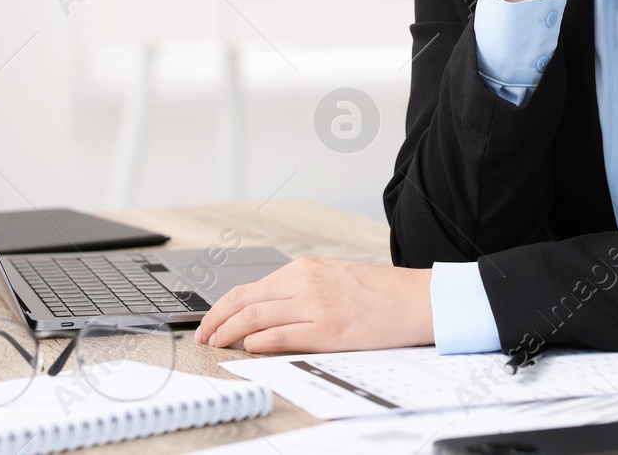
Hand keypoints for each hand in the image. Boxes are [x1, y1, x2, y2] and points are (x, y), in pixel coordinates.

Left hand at [194, 257, 433, 353]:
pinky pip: (281, 335)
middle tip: (202, 337)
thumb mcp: (334, 278)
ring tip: (217, 346)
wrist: (416, 299)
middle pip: (244, 301)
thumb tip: (266, 311)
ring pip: (255, 318)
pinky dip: (258, 342)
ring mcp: (315, 305)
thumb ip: (301, 290)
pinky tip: (248, 348)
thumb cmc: (380, 292)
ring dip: (229, 333)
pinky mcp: (327, 329)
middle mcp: (305, 282)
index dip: (221, 307)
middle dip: (215, 321)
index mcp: (305, 268)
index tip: (209, 322)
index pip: (249, 288)